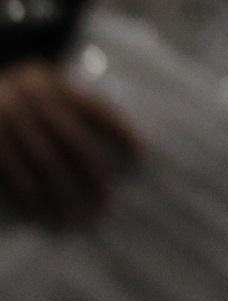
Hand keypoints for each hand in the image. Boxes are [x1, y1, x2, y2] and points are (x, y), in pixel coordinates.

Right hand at [0, 62, 140, 224]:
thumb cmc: (13, 103)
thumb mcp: (38, 92)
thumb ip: (70, 108)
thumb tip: (121, 144)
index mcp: (48, 83)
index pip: (94, 108)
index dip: (120, 131)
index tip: (140, 156)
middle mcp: (28, 98)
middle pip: (73, 140)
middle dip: (94, 173)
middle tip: (107, 201)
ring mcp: (5, 120)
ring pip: (46, 162)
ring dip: (64, 193)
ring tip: (77, 217)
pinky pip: (15, 174)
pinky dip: (32, 196)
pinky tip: (44, 213)